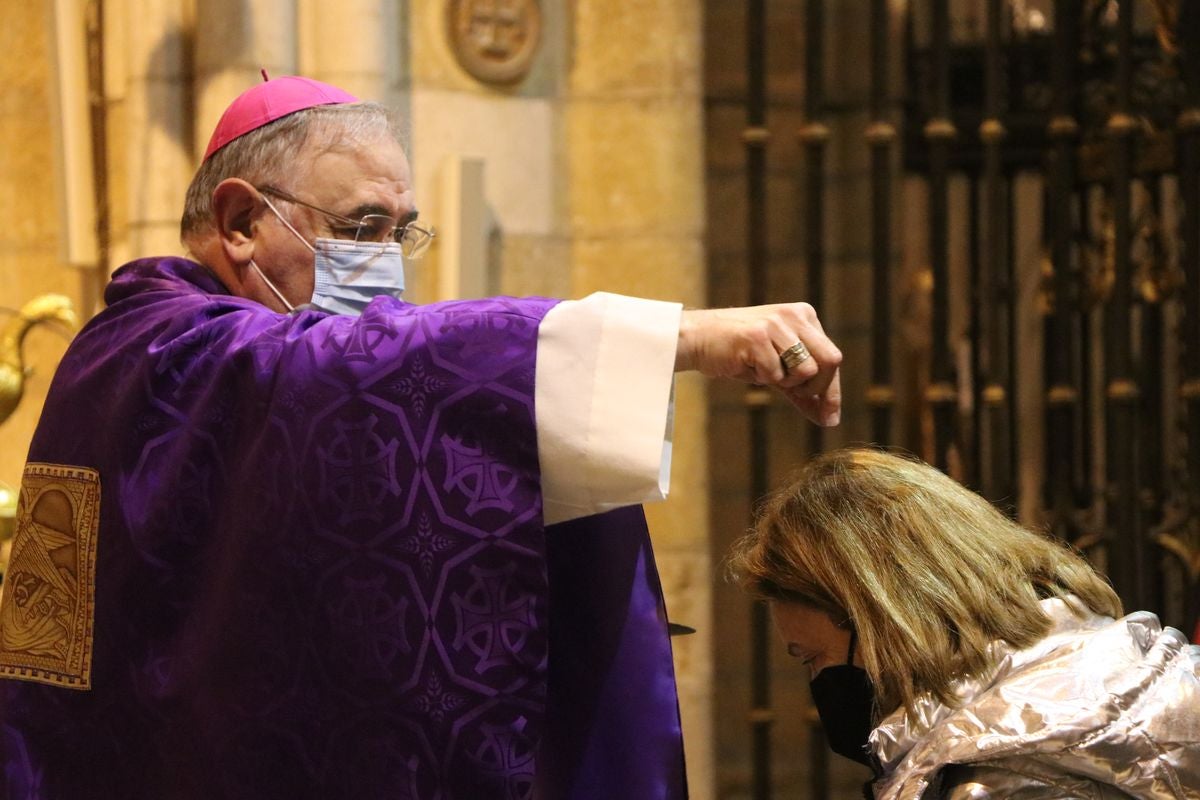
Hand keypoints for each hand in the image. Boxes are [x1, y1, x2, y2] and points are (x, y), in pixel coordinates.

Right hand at [675, 303, 841, 425]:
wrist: (699, 339)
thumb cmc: (740, 355)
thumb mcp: (778, 371)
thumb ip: (803, 390)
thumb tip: (830, 419)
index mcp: (805, 317)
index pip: (831, 357)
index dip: (831, 391)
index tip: (830, 418)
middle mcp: (795, 315)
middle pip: (830, 361)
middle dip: (816, 388)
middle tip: (791, 393)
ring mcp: (777, 323)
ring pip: (805, 369)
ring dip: (785, 382)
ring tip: (764, 372)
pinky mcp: (757, 335)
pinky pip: (775, 373)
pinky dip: (762, 378)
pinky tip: (747, 365)